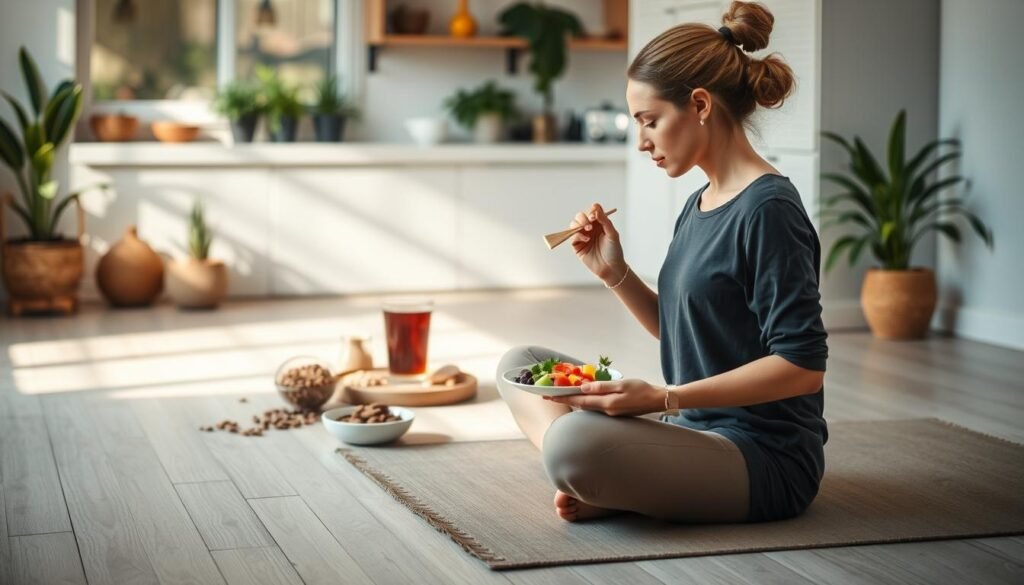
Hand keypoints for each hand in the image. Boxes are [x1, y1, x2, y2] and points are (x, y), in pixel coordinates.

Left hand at [543, 379, 664, 416]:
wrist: (658, 400)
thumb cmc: (642, 389)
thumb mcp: (622, 384)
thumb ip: (602, 386)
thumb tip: (583, 387)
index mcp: (607, 403)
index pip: (580, 401)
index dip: (563, 398)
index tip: (549, 396)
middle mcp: (606, 411)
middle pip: (580, 405)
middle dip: (564, 400)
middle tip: (549, 396)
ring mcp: (611, 413)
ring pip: (587, 407)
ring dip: (574, 401)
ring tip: (561, 396)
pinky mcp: (615, 413)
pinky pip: (595, 408)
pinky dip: (586, 403)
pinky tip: (582, 398)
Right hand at [570, 203, 626, 284]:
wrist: (611, 268)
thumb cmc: (614, 251)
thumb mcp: (612, 234)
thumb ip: (604, 221)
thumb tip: (596, 207)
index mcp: (599, 224)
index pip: (591, 212)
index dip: (591, 212)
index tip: (594, 216)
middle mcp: (590, 229)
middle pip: (580, 217)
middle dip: (583, 218)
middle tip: (589, 224)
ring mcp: (582, 237)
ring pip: (573, 225)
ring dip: (578, 225)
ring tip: (588, 230)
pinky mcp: (577, 246)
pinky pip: (572, 236)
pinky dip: (577, 235)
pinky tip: (586, 239)